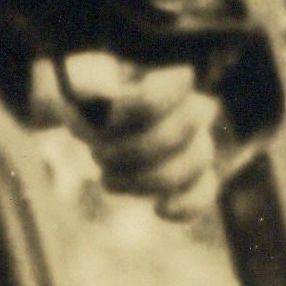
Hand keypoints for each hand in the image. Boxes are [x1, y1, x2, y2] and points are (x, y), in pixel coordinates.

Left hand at [56, 51, 222, 221]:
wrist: (86, 115)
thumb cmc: (87, 96)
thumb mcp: (82, 84)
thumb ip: (94, 87)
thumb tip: (112, 98)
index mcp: (167, 77)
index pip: (176, 87)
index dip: (146, 106)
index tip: (112, 115)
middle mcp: (190, 108)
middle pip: (183, 131)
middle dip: (136, 149)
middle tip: (100, 151)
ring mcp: (195, 142)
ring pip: (192, 166)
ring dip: (143, 180)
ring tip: (107, 177)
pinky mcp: (191, 176)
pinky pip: (203, 193)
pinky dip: (185, 205)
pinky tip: (160, 208)